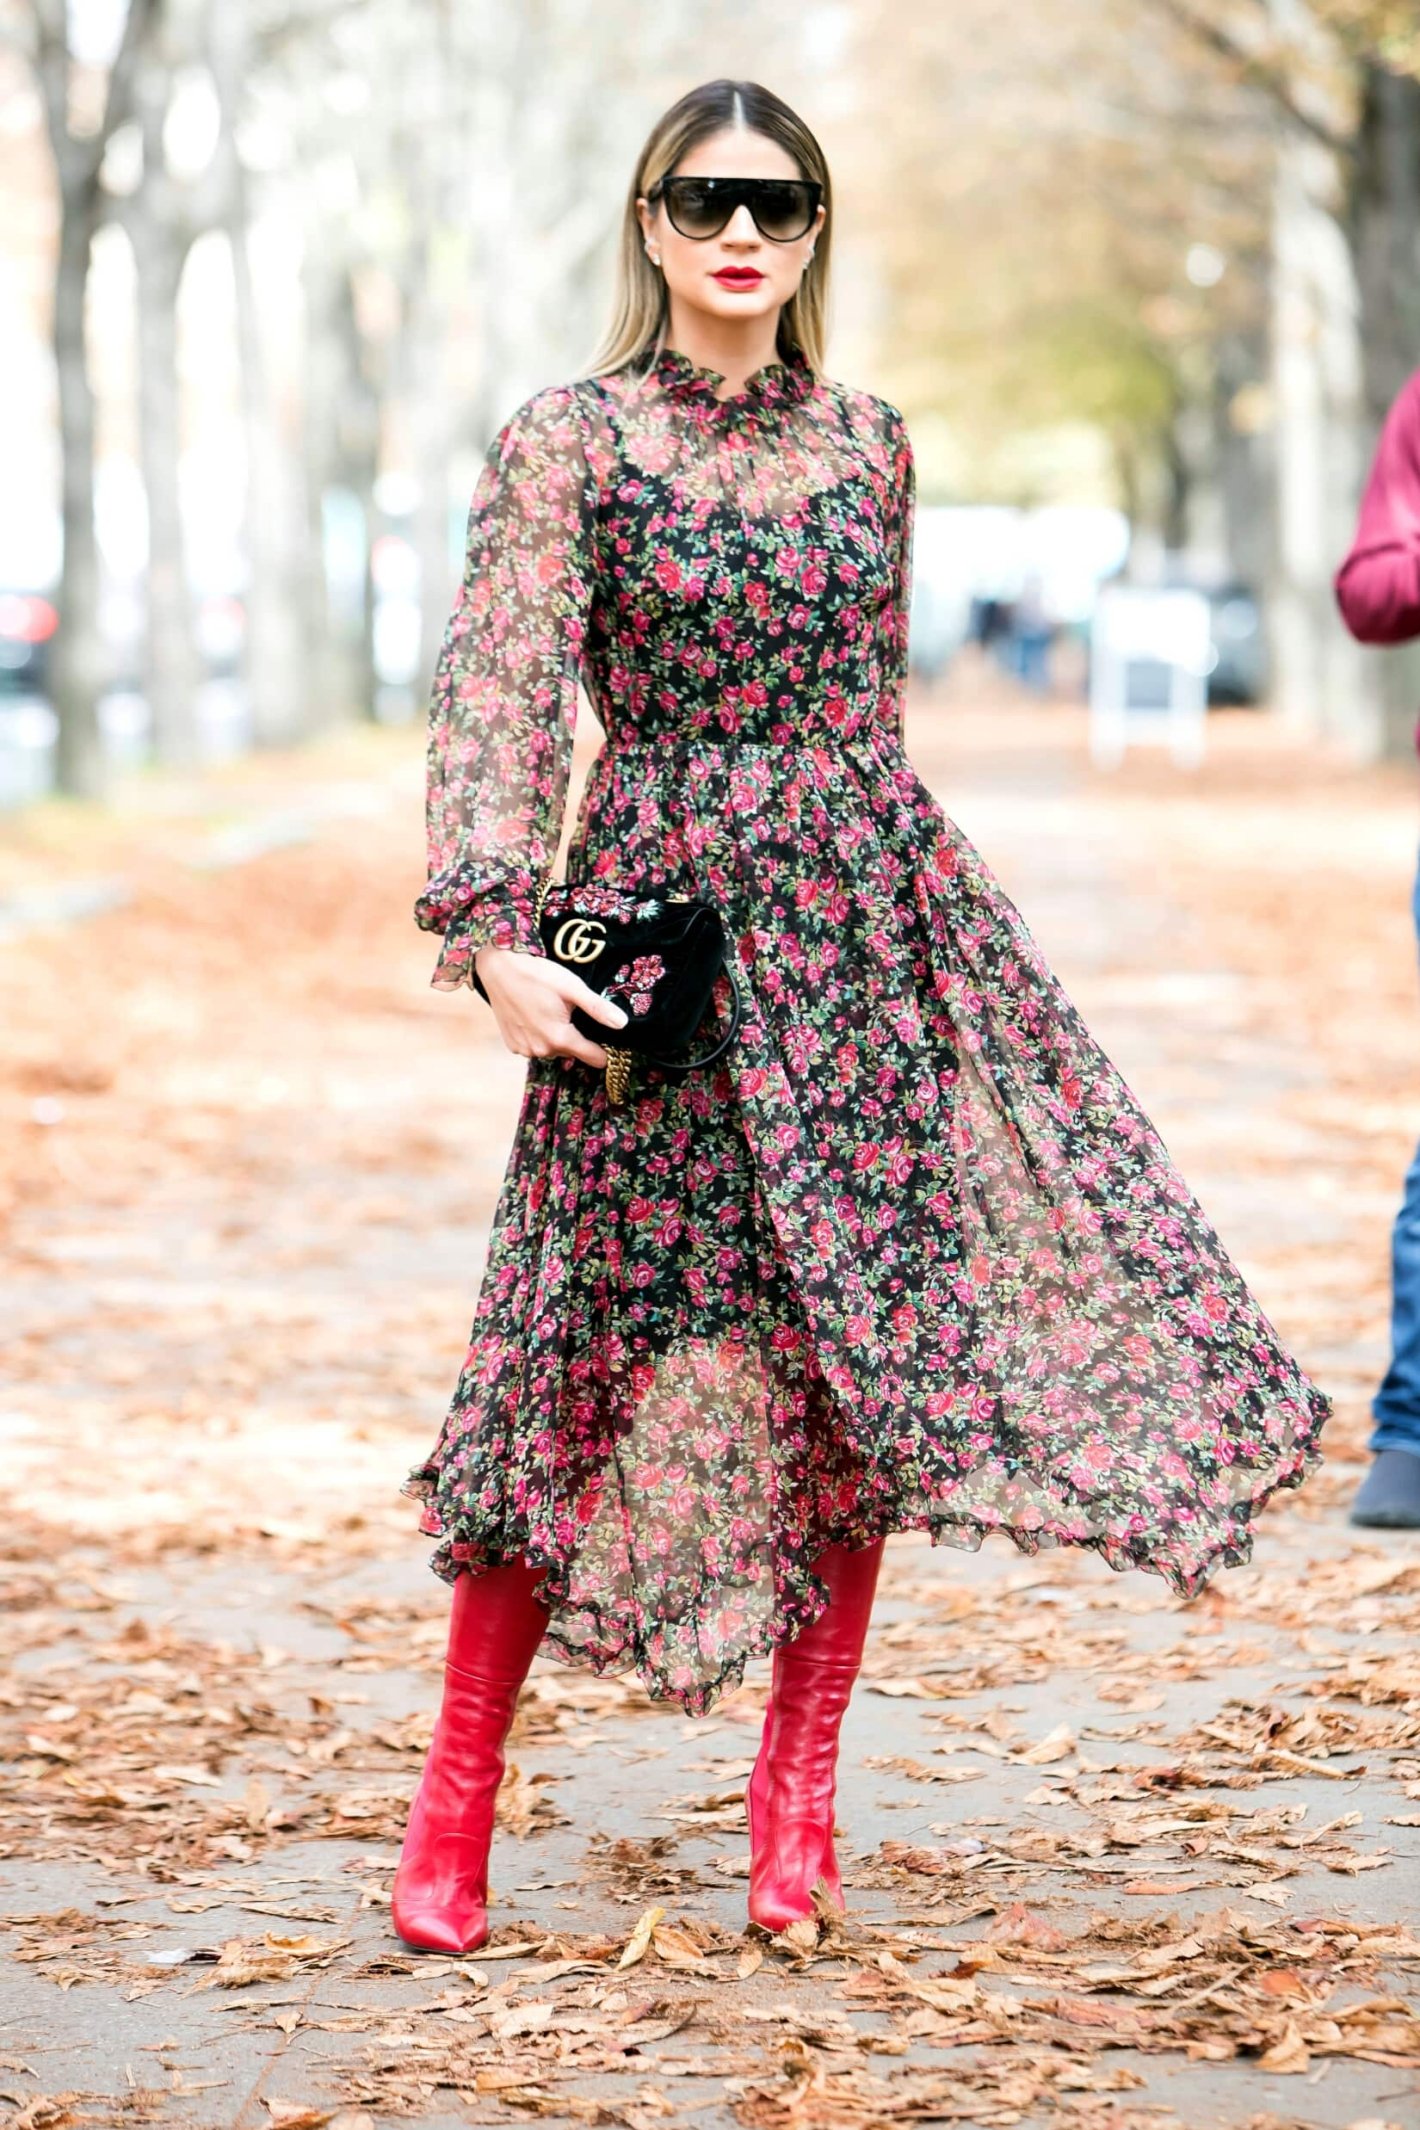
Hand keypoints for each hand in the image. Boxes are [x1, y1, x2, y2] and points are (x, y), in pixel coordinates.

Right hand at [474, 945, 629, 1067]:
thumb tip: (622, 1024)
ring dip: (556, 1035)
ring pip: (553, 1049)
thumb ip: (598, 1008)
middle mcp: (541, 1050)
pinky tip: (533, 1015)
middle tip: (568, 1010)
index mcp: (560, 1038)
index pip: (595, 1058)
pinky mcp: (512, 1045)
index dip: (604, 1048)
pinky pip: (535, 1046)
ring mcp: (525, 1050)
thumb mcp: (572, 987)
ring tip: (548, 1010)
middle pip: (573, 1051)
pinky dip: (538, 1034)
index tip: (605, 1036)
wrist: (497, 968)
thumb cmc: (536, 974)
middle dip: (576, 1035)